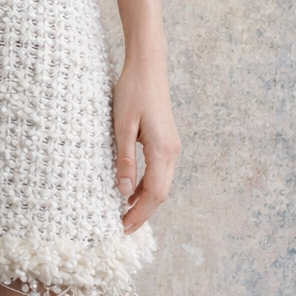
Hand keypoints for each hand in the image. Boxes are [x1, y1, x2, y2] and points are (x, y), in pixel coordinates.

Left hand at [112, 44, 179, 233]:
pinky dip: (147, 186)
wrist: (148, 66)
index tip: (124, 228)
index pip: (154, 193)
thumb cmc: (133, 91)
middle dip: (143, 213)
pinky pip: (160, 171)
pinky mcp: (167, 141)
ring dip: (145, 201)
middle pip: (161, 193)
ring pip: (162, 183)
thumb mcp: (122, 125)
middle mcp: (172, 152)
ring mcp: (172, 146)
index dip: (140, 214)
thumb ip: (124, 159)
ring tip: (125, 214)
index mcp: (162, 150)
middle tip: (123, 228)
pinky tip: (131, 191)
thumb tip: (123, 191)